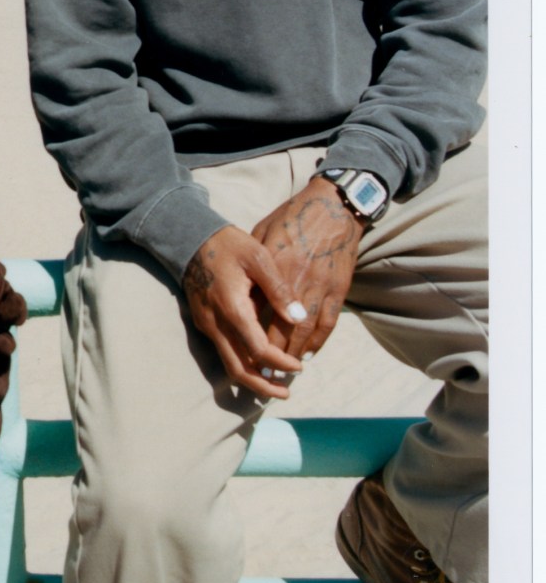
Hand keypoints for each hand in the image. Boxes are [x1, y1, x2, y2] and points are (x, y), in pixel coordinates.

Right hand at [180, 224, 304, 401]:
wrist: (189, 237)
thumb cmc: (228, 245)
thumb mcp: (259, 257)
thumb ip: (280, 289)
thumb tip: (299, 318)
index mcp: (233, 308)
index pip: (259, 350)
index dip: (281, 363)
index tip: (299, 367)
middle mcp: (216, 323)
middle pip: (239, 369)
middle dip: (264, 386)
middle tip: (286, 393)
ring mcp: (206, 325)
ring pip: (229, 364)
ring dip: (252, 379)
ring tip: (274, 385)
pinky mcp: (203, 322)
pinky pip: (223, 351)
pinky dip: (242, 363)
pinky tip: (257, 362)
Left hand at [249, 175, 362, 373]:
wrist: (333, 207)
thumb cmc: (291, 218)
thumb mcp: (262, 235)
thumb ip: (254, 266)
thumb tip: (242, 293)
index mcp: (275, 267)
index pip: (262, 311)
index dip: (254, 337)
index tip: (245, 356)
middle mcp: (298, 281)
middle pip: (285, 329)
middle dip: (274, 356)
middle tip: (265, 375)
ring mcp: (321, 287)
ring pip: (308, 331)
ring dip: (296, 355)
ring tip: (284, 372)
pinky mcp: (339, 289)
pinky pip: (329, 322)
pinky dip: (319, 341)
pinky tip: (309, 354)